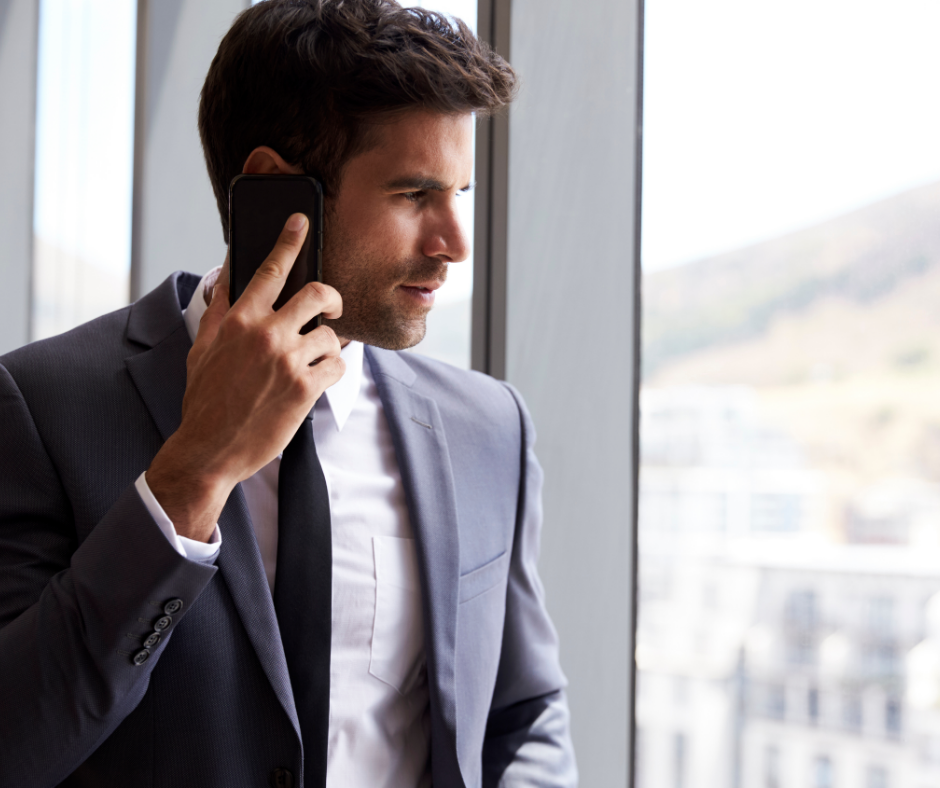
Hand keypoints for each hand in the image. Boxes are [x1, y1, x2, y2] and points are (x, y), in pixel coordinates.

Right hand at [146, 214, 343, 541]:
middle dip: (332, 296)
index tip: (301, 222)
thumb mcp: (203, 348)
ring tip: (314, 359)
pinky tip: (317, 380)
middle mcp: (265, 335)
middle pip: (316, 294)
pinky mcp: (305, 389)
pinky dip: (333, 371)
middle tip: (332, 305)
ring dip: (329, 346)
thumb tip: (230, 275)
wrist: (209, 449)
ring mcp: (287, 361)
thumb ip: (221, 310)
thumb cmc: (205, 399)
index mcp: (238, 321)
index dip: (288, 242)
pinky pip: (338, 366)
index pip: (268, 270)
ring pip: (332, 335)